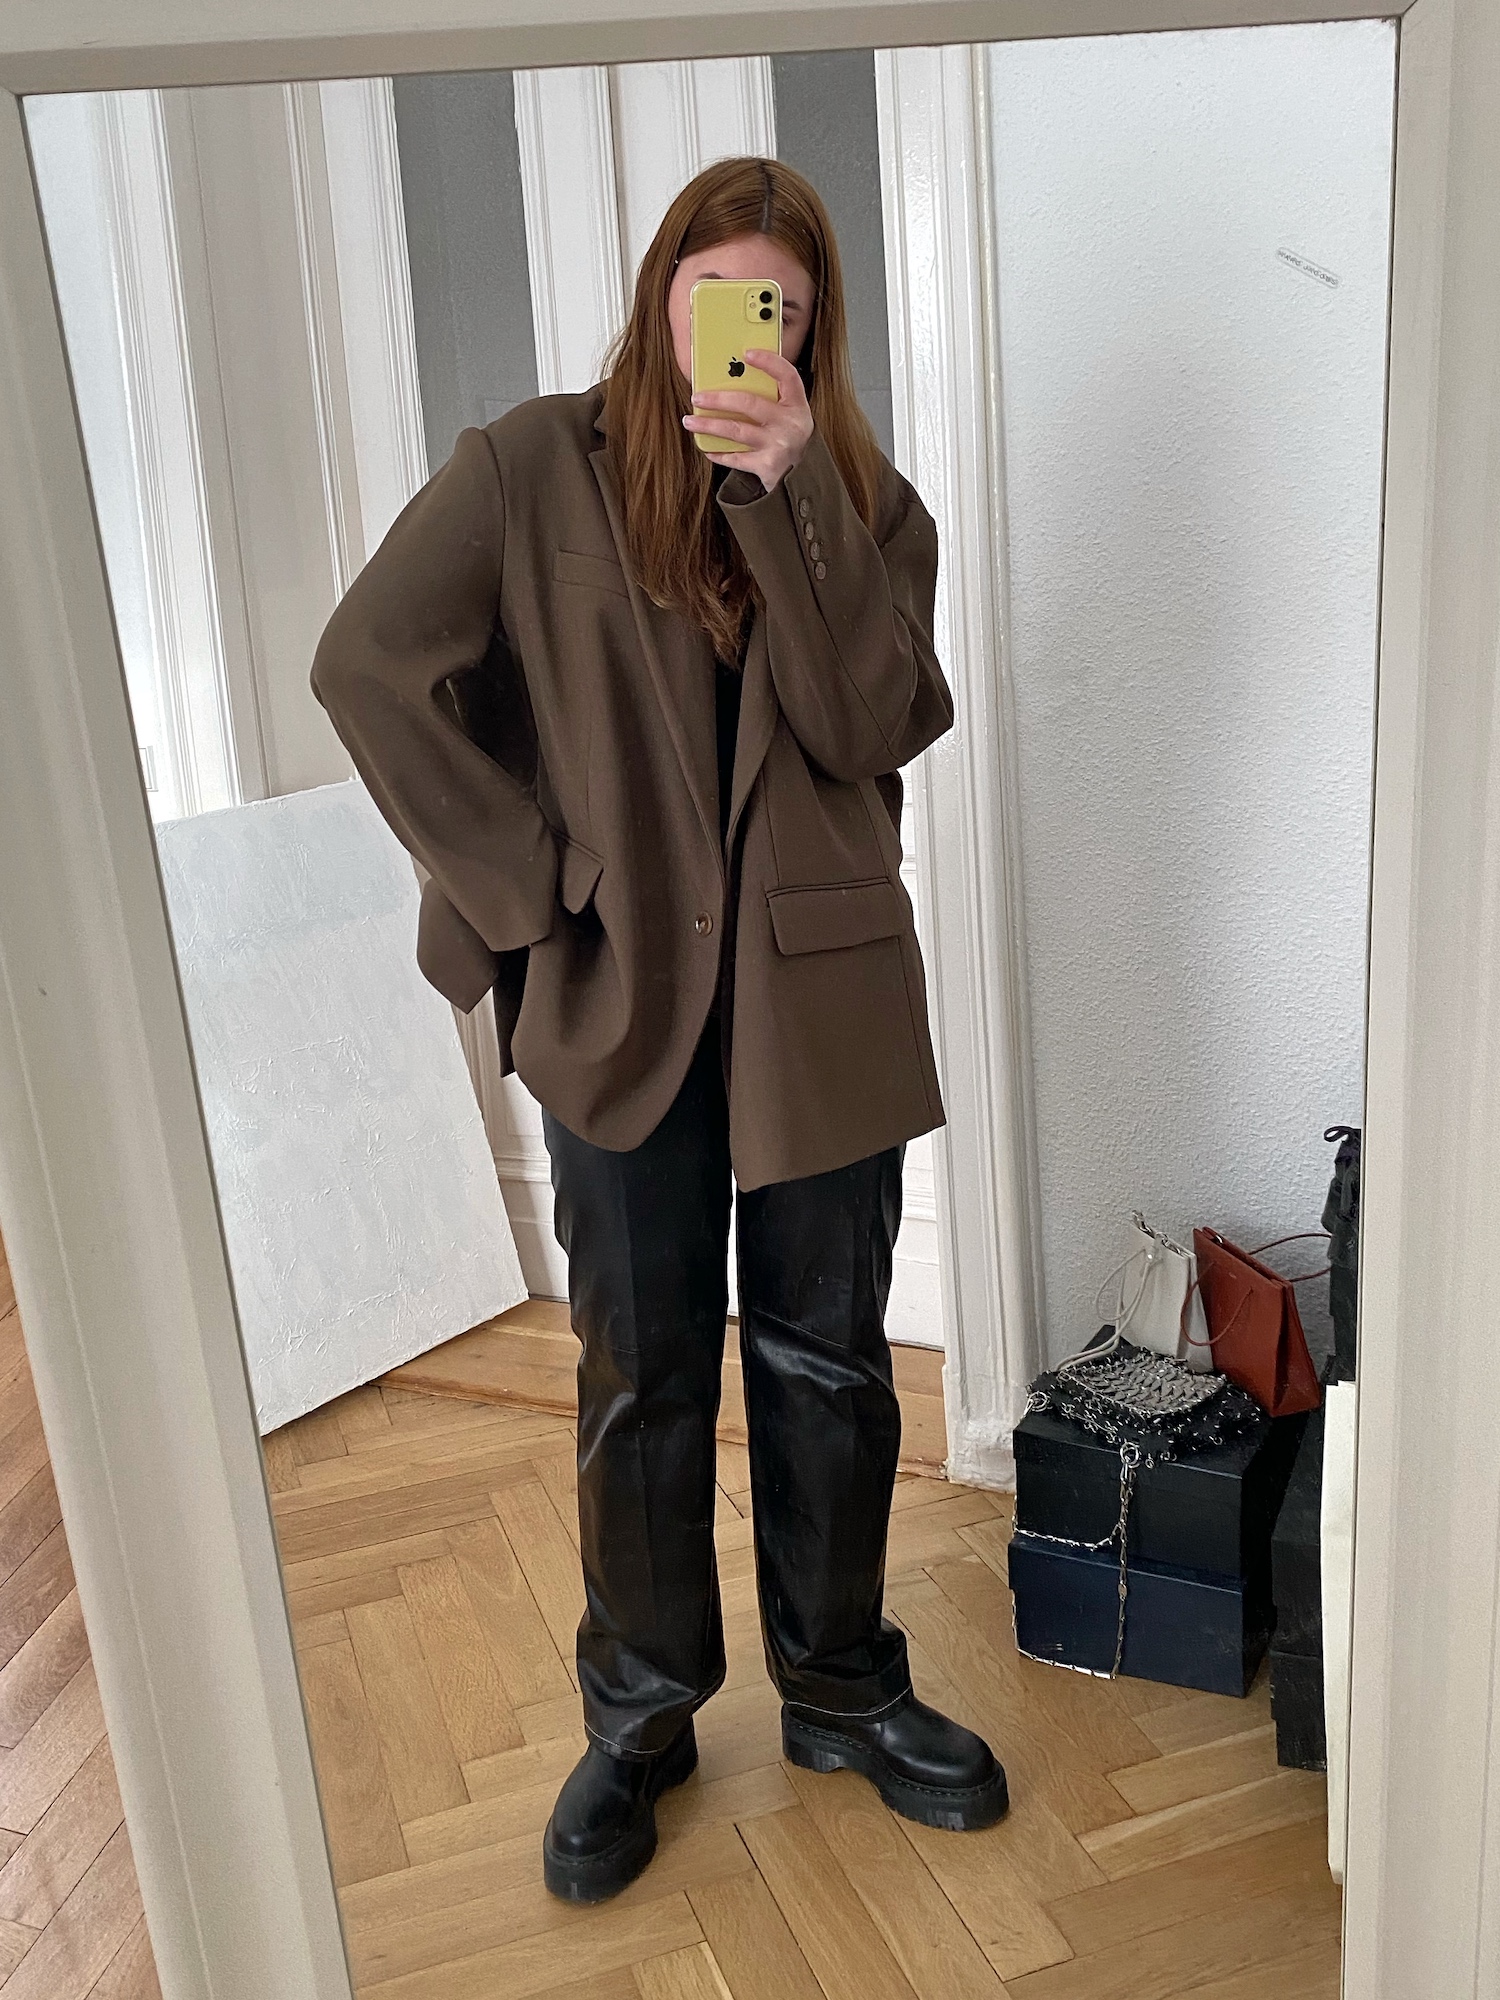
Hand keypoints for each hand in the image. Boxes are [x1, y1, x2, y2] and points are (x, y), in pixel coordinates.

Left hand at [683, 349, 813, 492]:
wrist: (803, 478)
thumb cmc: (789, 438)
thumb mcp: (789, 415)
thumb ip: (771, 398)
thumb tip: (733, 379)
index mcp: (797, 405)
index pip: (787, 376)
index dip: (769, 362)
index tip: (747, 353)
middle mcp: (790, 424)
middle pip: (750, 403)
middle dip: (718, 398)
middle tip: (697, 396)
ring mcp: (779, 446)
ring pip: (736, 431)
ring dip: (709, 425)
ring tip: (690, 421)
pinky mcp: (767, 467)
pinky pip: (736, 458)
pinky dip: (719, 454)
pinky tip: (706, 448)